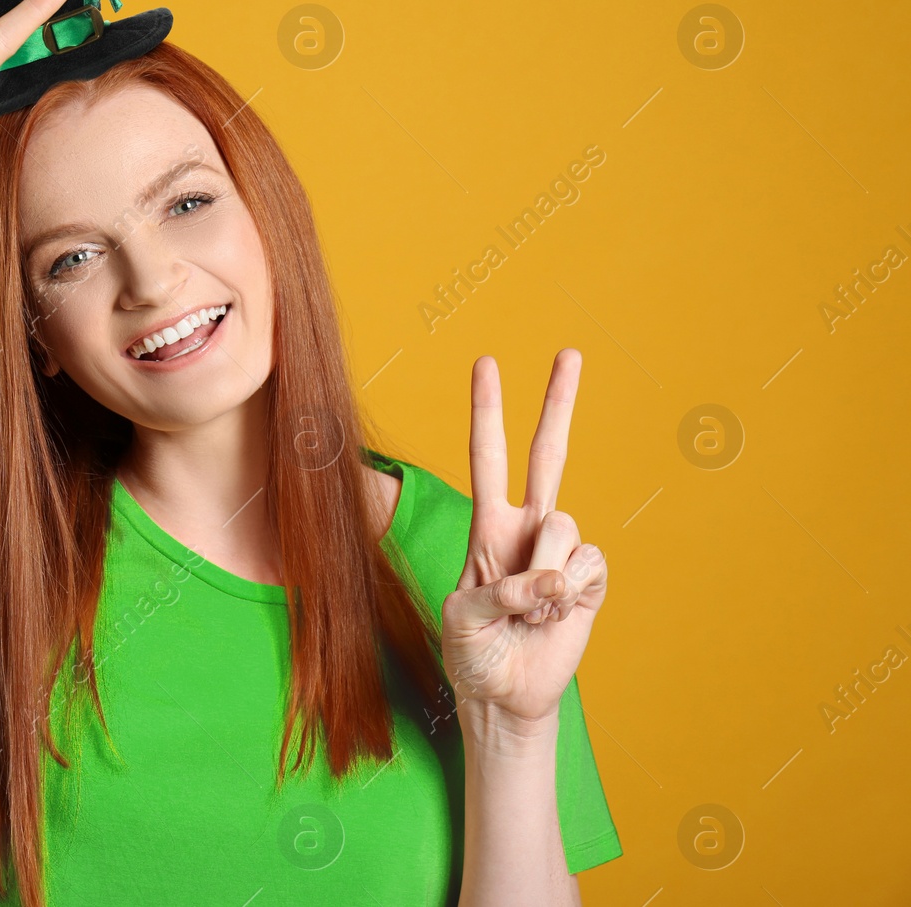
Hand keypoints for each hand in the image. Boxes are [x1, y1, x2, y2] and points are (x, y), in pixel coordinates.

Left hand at [439, 349, 609, 733]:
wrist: (505, 696)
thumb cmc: (473, 653)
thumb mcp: (460, 619)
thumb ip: (499, 592)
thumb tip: (551, 581)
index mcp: (488, 524)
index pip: (488, 455)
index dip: (487, 410)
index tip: (487, 362)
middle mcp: (527, 528)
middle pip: (547, 453)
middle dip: (558, 402)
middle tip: (570, 351)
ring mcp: (561, 553)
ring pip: (564, 524)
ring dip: (544, 572)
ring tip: (528, 610)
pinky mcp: (589, 581)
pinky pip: (587, 566)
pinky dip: (567, 593)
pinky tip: (555, 617)